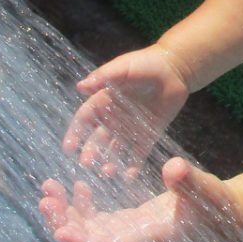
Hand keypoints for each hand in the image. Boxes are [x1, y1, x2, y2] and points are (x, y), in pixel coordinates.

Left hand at [38, 156, 242, 241]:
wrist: (230, 219)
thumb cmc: (220, 209)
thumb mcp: (206, 191)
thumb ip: (188, 181)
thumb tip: (173, 167)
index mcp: (148, 240)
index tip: (58, 231)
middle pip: (89, 241)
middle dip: (63, 222)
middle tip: (44, 197)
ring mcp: (132, 234)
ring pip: (90, 230)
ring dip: (67, 214)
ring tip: (48, 190)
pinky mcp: (134, 224)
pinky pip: (100, 221)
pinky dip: (85, 207)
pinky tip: (77, 187)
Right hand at [63, 45, 193, 177]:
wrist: (175, 69)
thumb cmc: (146, 64)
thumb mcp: (123, 68)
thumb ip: (104, 77)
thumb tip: (80, 87)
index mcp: (104, 101)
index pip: (84, 120)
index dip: (75, 133)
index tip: (68, 148)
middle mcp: (115, 117)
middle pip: (98, 138)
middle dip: (91, 152)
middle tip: (87, 165)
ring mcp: (131, 128)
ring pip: (116, 149)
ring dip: (110, 162)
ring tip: (107, 173)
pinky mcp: (148, 134)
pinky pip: (139, 153)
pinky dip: (133, 166)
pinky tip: (129, 177)